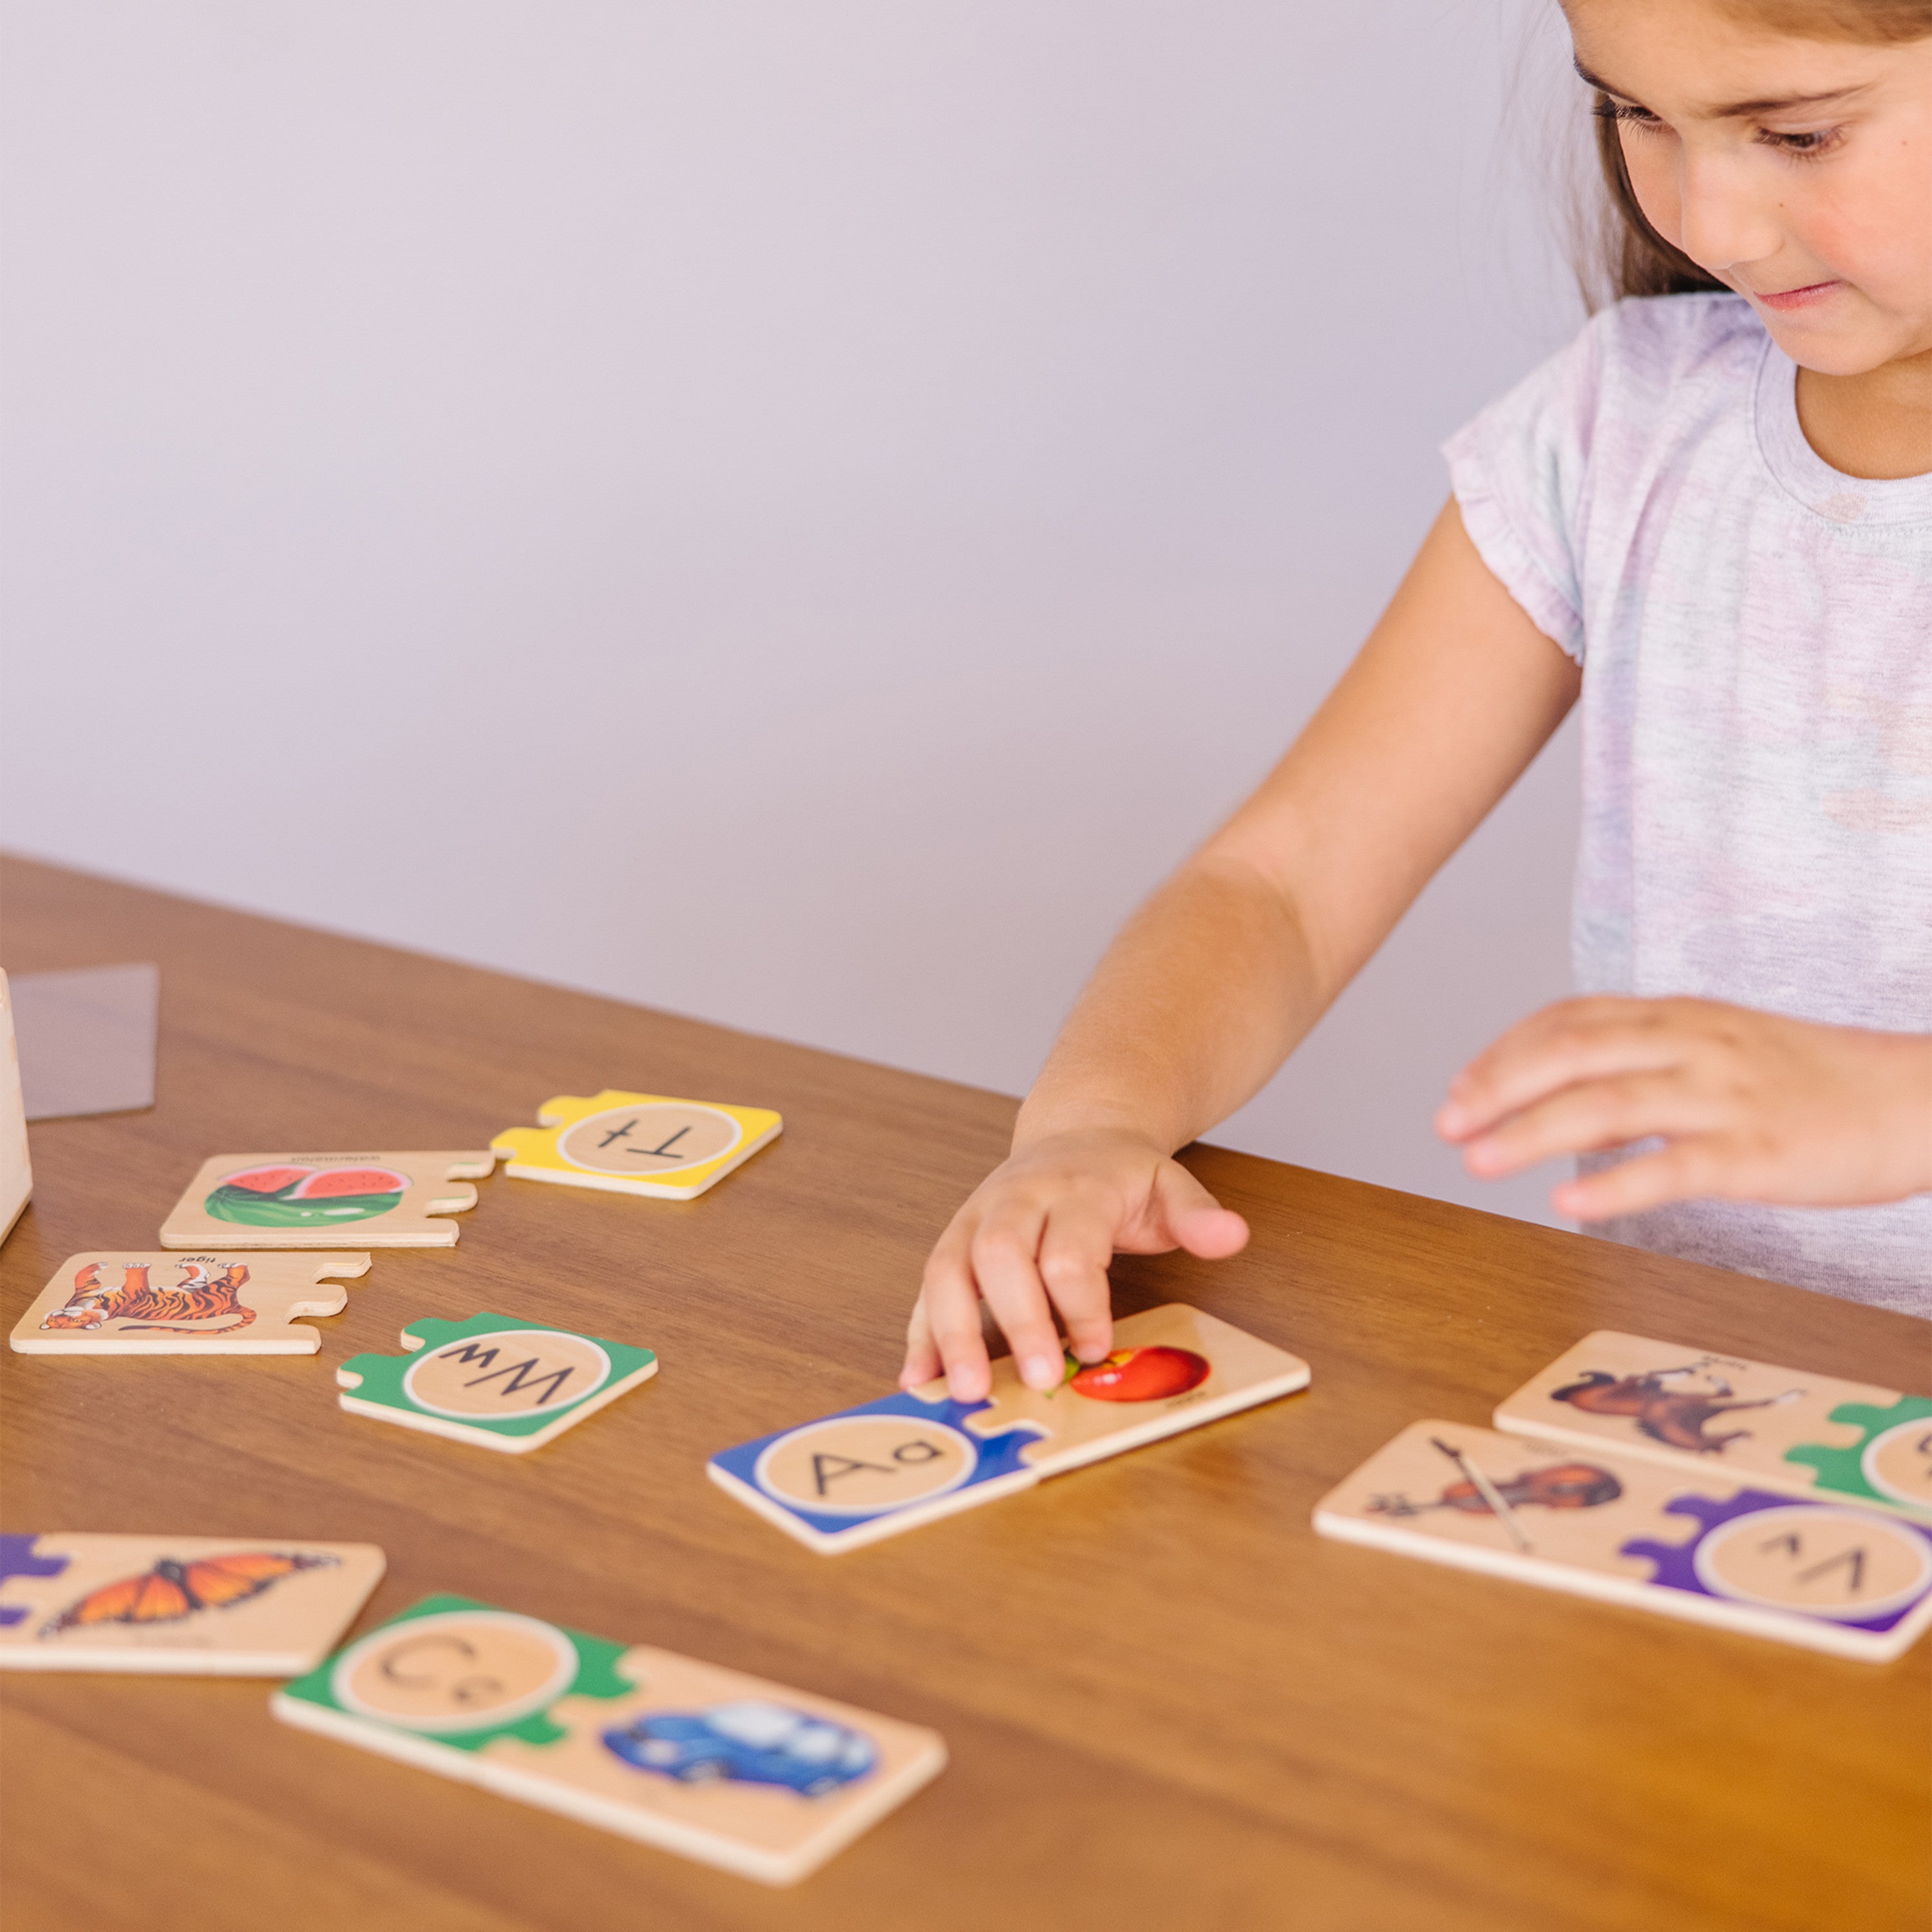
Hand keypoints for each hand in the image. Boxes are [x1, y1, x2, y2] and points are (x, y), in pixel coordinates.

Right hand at [902, 1127, 1249, 1401]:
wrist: (1078, 1133)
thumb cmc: (1123, 1177)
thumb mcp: (1170, 1185)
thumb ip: (1198, 1215)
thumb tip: (1232, 1235)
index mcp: (1075, 1188)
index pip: (1069, 1249)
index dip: (1080, 1304)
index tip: (1096, 1349)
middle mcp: (1016, 1199)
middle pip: (1000, 1255)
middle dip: (1015, 1321)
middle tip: (1033, 1380)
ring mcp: (977, 1218)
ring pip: (948, 1268)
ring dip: (951, 1332)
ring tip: (962, 1391)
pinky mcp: (954, 1242)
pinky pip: (928, 1286)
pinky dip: (920, 1334)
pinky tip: (917, 1378)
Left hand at [1436, 996, 1931, 1220]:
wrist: (1920, 1098)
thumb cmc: (1811, 1083)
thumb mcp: (1717, 1052)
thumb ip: (1639, 1071)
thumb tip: (1556, 1111)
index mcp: (1680, 1016)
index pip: (1567, 1022)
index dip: (1502, 1055)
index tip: (1456, 1092)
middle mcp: (1695, 1045)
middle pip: (1572, 1054)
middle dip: (1497, 1089)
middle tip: (1445, 1125)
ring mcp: (1726, 1097)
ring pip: (1607, 1106)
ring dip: (1531, 1135)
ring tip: (1476, 1162)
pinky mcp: (1760, 1153)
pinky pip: (1675, 1167)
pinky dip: (1614, 1185)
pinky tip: (1567, 1204)